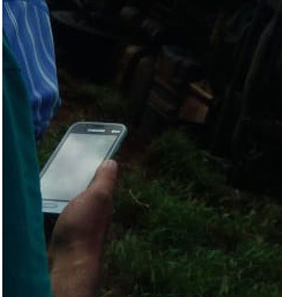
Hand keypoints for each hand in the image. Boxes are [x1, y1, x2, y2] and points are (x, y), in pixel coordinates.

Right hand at [48, 160, 117, 296]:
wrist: (68, 262)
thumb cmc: (84, 228)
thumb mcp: (98, 197)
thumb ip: (105, 180)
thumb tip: (112, 161)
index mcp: (102, 198)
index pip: (99, 175)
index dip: (93, 162)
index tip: (83, 147)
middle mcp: (92, 208)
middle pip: (81, 185)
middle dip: (73, 174)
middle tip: (60, 161)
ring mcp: (76, 219)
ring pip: (67, 198)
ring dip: (59, 189)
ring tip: (49, 175)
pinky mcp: (61, 229)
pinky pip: (55, 211)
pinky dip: (50, 204)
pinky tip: (42, 199)